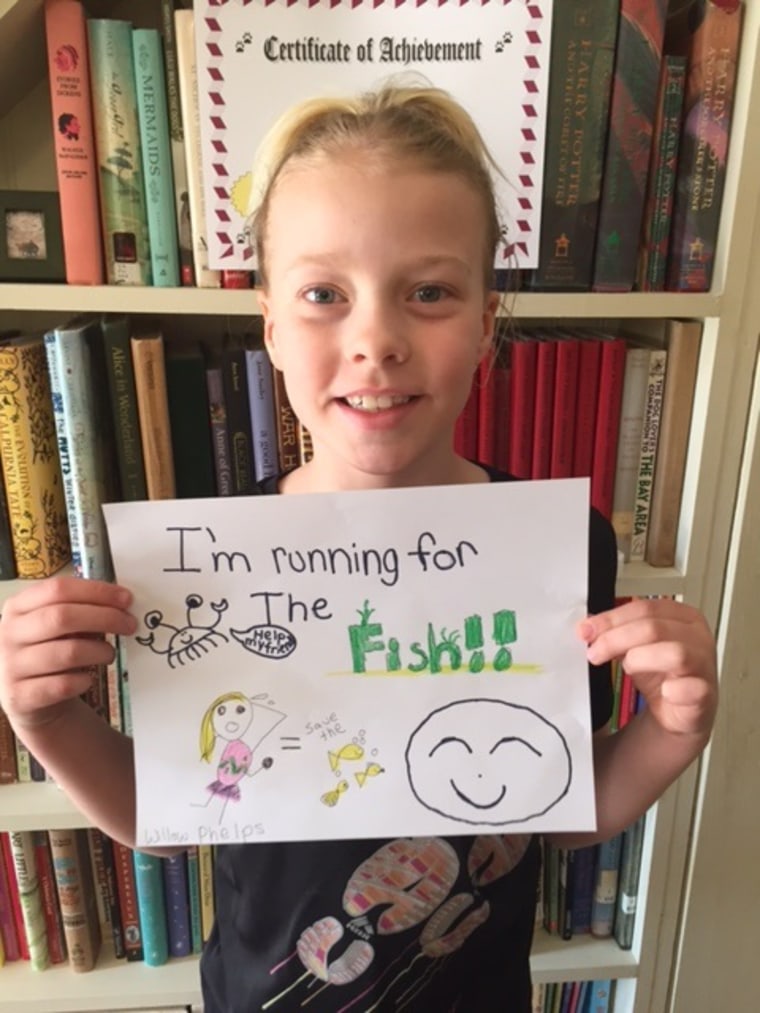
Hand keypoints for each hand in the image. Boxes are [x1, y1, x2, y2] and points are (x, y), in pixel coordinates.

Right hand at [0, 576, 136, 732]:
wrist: (28, 699)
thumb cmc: (51, 651)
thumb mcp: (57, 627)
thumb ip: (81, 610)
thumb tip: (122, 603)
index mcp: (18, 607)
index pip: (58, 589)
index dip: (96, 591)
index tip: (126, 598)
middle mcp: (8, 634)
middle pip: (62, 617)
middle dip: (105, 618)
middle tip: (130, 625)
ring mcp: (10, 666)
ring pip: (67, 652)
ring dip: (99, 651)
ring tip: (110, 654)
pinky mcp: (19, 696)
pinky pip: (62, 685)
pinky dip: (84, 681)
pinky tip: (88, 679)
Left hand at [578, 598, 717, 739]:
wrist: (678, 708)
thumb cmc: (661, 672)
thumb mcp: (634, 646)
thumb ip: (614, 634)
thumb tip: (587, 627)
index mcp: (682, 616)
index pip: (645, 608)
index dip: (612, 618)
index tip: (587, 630)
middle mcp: (697, 637)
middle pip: (654, 627)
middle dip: (616, 639)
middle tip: (595, 652)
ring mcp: (704, 665)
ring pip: (674, 653)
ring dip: (640, 659)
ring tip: (627, 668)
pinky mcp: (704, 695)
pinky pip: (693, 688)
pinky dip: (675, 689)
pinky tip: (663, 691)